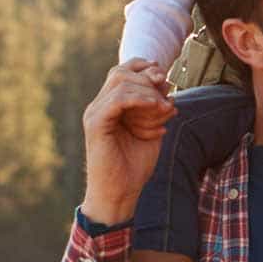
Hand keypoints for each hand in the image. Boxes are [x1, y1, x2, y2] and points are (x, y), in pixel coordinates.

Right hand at [81, 60, 174, 224]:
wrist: (119, 193)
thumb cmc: (134, 166)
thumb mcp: (152, 130)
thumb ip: (156, 108)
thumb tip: (168, 85)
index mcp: (109, 106)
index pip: (122, 70)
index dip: (145, 67)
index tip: (166, 80)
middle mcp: (99, 106)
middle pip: (122, 72)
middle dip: (150, 79)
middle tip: (168, 97)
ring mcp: (95, 114)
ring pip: (121, 82)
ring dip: (149, 93)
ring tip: (165, 109)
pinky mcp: (96, 124)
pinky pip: (118, 99)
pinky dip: (140, 99)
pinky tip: (156, 107)